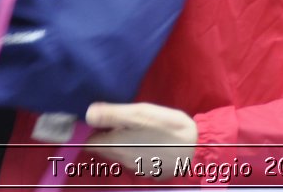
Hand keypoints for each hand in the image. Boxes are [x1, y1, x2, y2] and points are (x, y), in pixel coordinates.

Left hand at [83, 101, 197, 169]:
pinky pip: (133, 160)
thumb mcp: (141, 113)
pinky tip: (147, 141)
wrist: (194, 148)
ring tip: (134, 129)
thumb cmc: (166, 127)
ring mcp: (134, 167)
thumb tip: (88, 113)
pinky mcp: (148, 170)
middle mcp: (121, 159)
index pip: (90, 142)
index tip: (103, 120)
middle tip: (120, 121)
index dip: (94, 130)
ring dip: (120, 143)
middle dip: (106, 137)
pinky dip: (134, 151)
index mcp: (116, 145)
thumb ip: (113, 114)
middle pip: (103, 149)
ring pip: (118, 154)